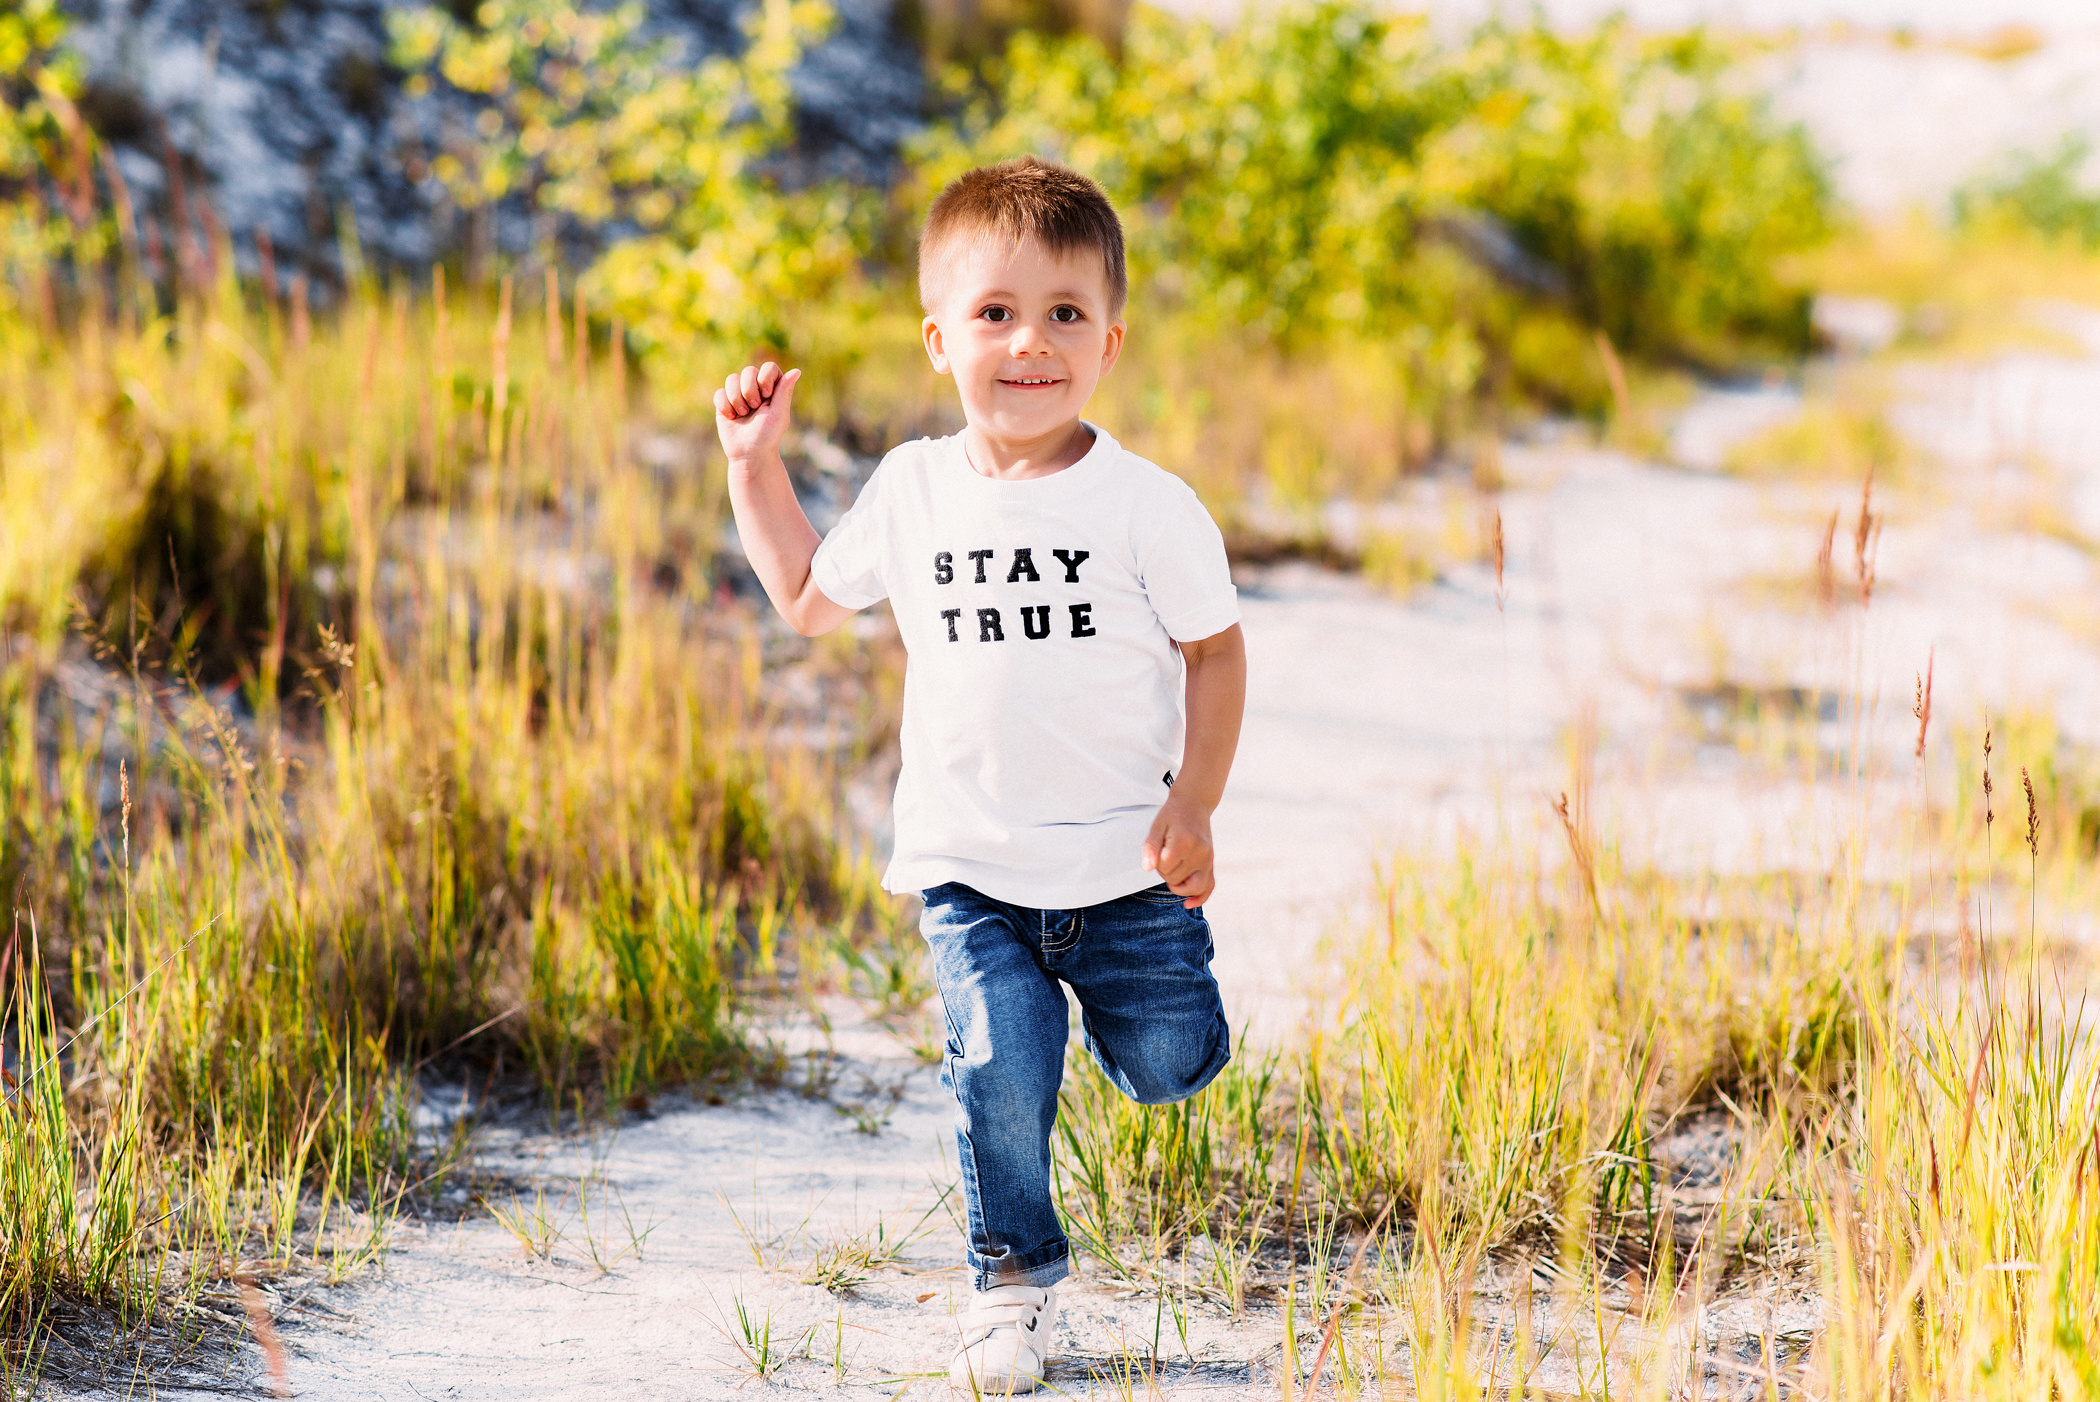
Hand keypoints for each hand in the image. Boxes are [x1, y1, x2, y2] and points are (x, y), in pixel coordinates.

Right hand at [714, 361, 800, 468]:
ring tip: (743, 414)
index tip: (766, 395)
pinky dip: (724, 405)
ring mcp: (739, 394)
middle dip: (750, 390)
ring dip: (737, 398)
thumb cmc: (768, 435)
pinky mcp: (724, 402)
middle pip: (748, 371)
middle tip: (754, 408)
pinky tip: (731, 417)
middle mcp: (756, 387)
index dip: (765, 378)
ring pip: (732, 379)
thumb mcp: (779, 414)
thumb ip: (785, 391)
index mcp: (773, 388)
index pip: (768, 367)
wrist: (749, 454)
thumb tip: (797, 370)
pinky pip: (719, 393)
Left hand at [1142, 792, 1215, 908]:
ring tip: (1173, 871)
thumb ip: (1150, 847)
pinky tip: (1188, 904)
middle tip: (1166, 853)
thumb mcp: (1156, 826)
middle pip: (1176, 880)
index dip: (1156, 862)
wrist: (1194, 804)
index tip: (1158, 849)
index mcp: (1184, 842)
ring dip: (1178, 885)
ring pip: (1192, 888)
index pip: (1164, 868)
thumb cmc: (1172, 815)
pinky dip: (1200, 897)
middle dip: (1166, 871)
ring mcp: (1208, 859)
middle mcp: (1200, 853)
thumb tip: (1148, 868)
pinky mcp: (1212, 863)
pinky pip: (1209, 887)